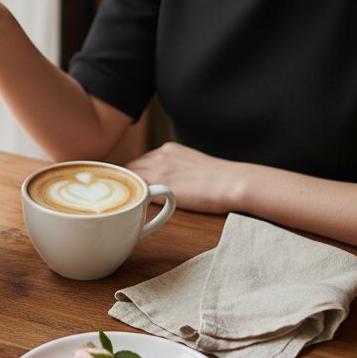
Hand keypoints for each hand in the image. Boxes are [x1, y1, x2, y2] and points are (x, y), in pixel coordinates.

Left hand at [127, 142, 243, 214]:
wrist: (232, 182)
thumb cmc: (219, 178)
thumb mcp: (192, 163)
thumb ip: (175, 168)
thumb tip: (166, 182)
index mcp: (168, 149)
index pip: (139, 161)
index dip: (133, 174)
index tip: (130, 185)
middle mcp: (160, 155)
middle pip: (130, 168)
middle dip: (126, 181)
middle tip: (124, 196)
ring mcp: (159, 169)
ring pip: (130, 178)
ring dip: (128, 189)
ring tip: (127, 203)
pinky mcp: (161, 186)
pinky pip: (139, 191)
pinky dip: (134, 199)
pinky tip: (135, 209)